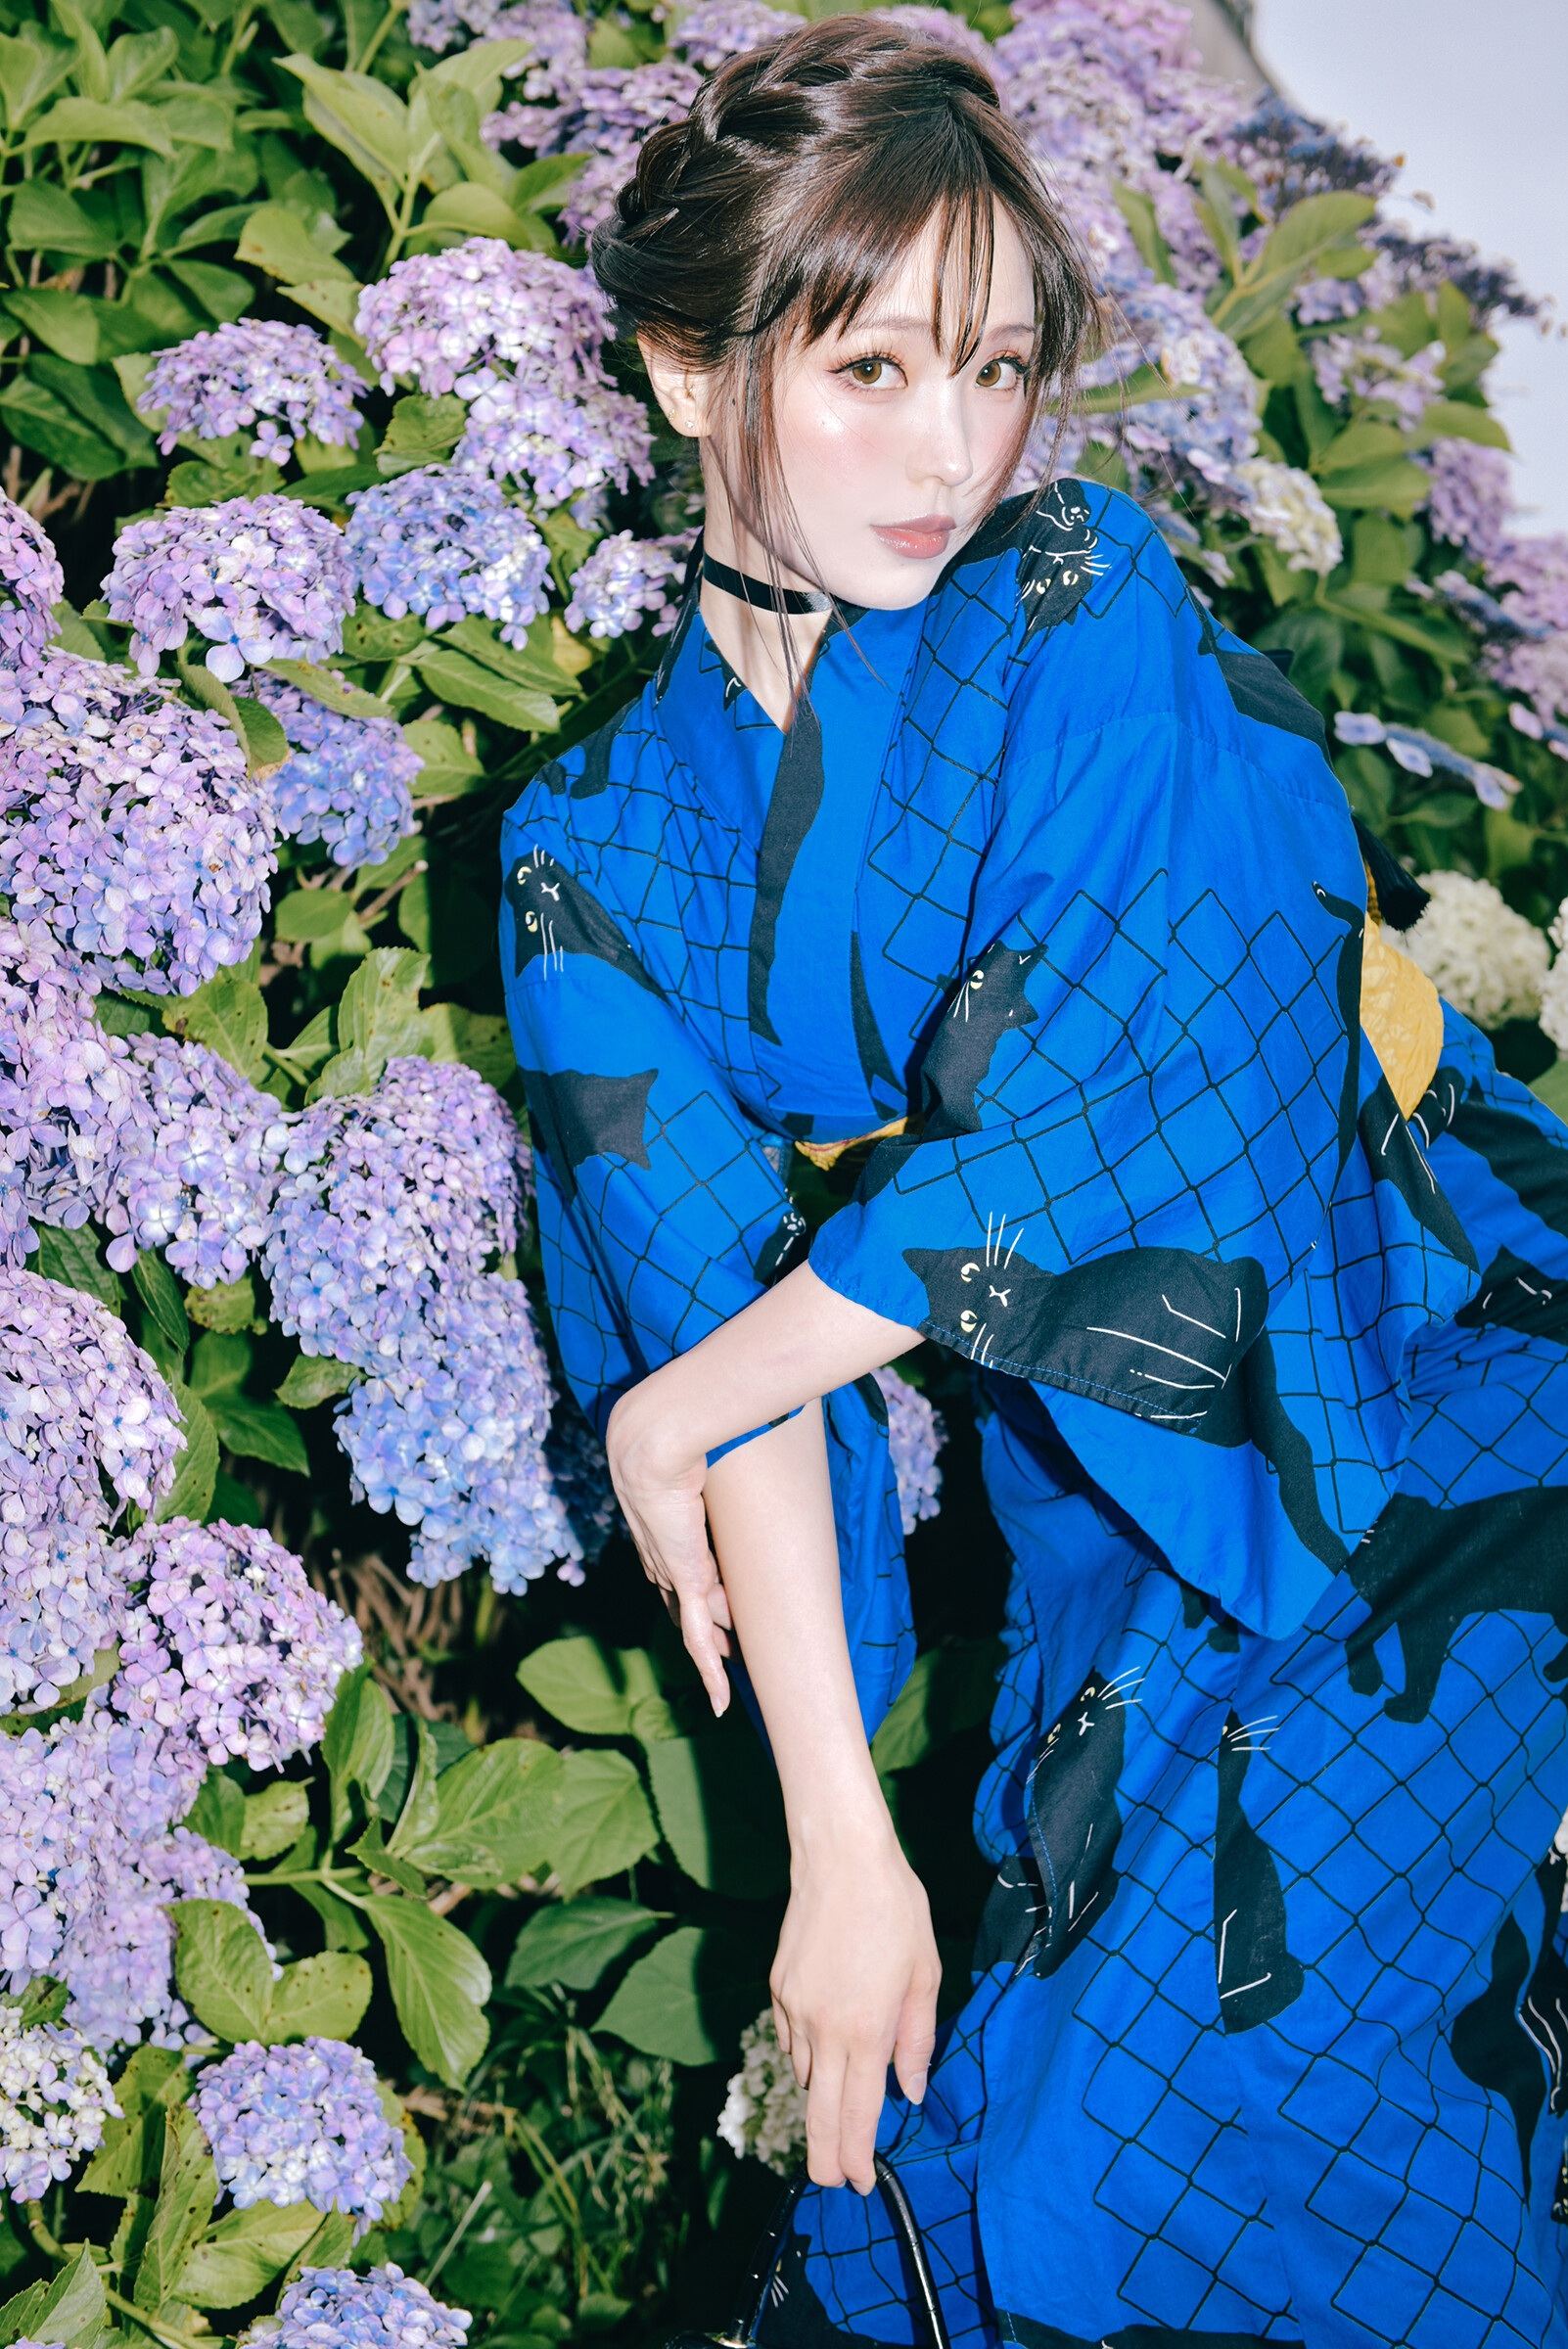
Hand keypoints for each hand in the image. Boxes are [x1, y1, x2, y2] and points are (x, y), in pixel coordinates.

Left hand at [606, 1384, 732, 1716]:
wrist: (655, 1433)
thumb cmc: (682, 1419)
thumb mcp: (706, 1435)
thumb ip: (729, 1430)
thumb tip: (764, 1404)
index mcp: (662, 1519)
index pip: (676, 1561)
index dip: (691, 1582)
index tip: (710, 1592)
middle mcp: (661, 1550)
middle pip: (679, 1597)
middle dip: (699, 1620)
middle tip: (721, 1644)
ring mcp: (670, 1569)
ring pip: (692, 1622)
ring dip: (710, 1649)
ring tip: (726, 1671)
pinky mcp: (685, 1583)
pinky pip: (696, 1638)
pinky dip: (708, 1672)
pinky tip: (719, 1701)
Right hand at [771, 1829, 939, 2192]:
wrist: (839, 1858)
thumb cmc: (894, 1910)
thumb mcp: (925, 1974)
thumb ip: (916, 2038)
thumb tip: (910, 2091)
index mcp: (863, 2030)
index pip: (857, 2115)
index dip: (857, 2158)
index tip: (859, 2184)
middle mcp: (821, 2029)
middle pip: (818, 2116)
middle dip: (826, 2158)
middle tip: (834, 2181)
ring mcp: (792, 2009)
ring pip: (804, 2076)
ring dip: (824, 2094)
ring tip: (848, 2086)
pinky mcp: (776, 1989)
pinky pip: (790, 2041)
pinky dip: (808, 2053)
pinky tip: (828, 2035)